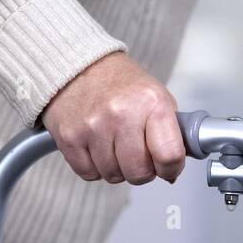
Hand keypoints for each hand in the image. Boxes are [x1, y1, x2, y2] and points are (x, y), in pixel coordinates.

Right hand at [40, 52, 184, 184]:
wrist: (80, 66)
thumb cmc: (122, 84)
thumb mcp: (158, 97)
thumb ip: (171, 133)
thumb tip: (174, 171)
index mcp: (151, 104)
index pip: (169, 155)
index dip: (171, 168)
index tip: (168, 167)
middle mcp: (122, 115)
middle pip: (139, 173)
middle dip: (142, 171)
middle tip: (139, 155)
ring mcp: (93, 127)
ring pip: (113, 175)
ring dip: (117, 168)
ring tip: (115, 144)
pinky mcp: (69, 137)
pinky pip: (89, 173)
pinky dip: (94, 167)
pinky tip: (97, 146)